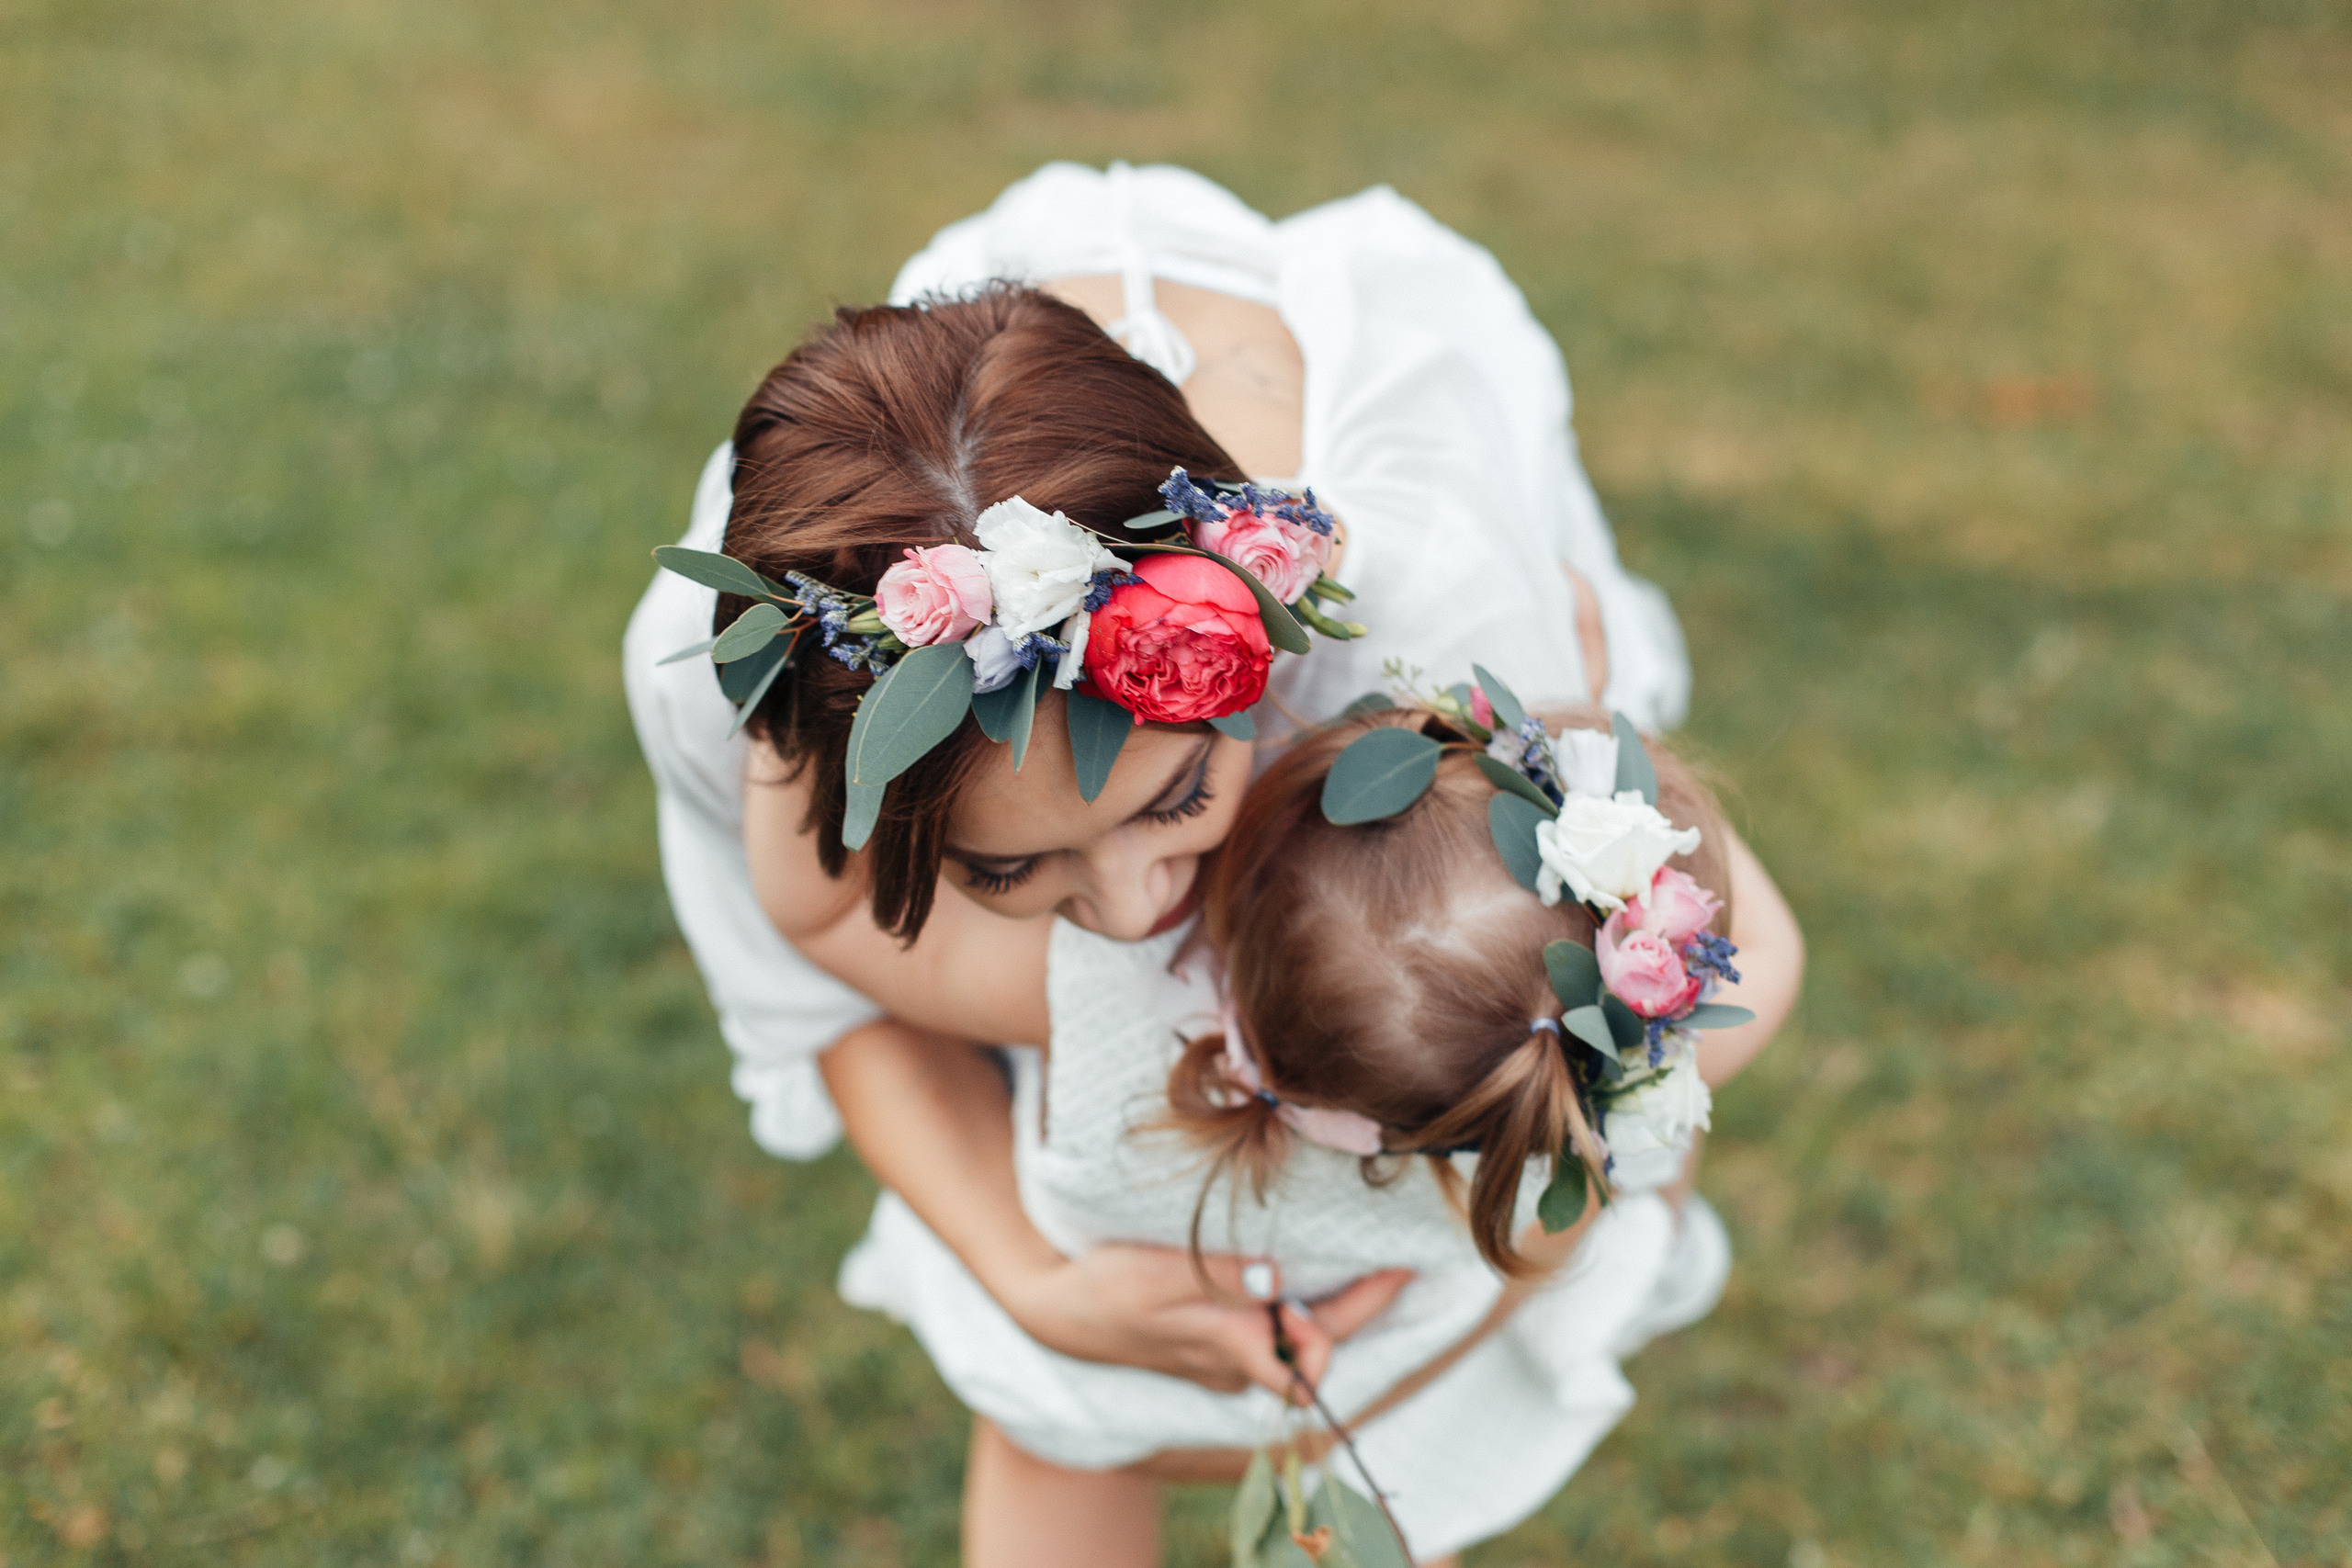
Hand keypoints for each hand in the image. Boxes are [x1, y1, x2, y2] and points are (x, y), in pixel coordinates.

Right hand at [993, 1243, 1413, 1397]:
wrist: (1055, 1310)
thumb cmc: (1104, 1289)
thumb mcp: (1154, 1275)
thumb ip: (1216, 1276)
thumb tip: (1276, 1276)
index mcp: (1228, 1347)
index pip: (1310, 1365)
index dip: (1355, 1321)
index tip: (1392, 1272)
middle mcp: (1235, 1361)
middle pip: (1315, 1349)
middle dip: (1359, 1309)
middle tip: (1398, 1264)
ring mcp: (1223, 1354)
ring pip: (1292, 1339)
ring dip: (1325, 1307)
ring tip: (1358, 1260)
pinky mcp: (1211, 1339)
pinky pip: (1267, 1329)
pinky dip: (1292, 1304)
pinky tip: (1300, 1269)